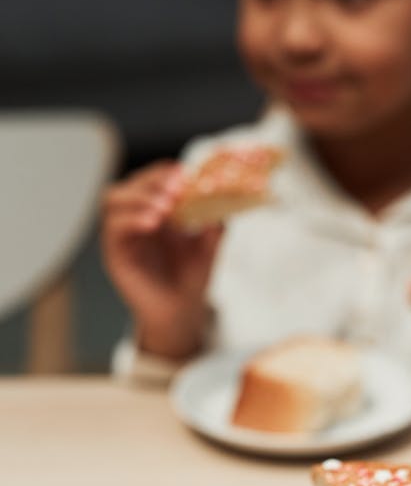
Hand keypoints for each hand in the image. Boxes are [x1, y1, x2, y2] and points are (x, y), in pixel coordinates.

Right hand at [101, 162, 223, 359]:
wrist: (182, 312)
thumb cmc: (191, 278)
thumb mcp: (209, 246)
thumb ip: (214, 222)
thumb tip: (220, 198)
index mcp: (153, 210)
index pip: (150, 179)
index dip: (164, 173)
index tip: (183, 174)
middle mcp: (134, 218)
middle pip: (130, 184)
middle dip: (152, 181)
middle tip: (175, 188)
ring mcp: (122, 236)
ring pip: (114, 200)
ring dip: (139, 197)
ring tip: (165, 207)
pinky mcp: (114, 254)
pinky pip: (113, 228)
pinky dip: (131, 220)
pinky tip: (152, 223)